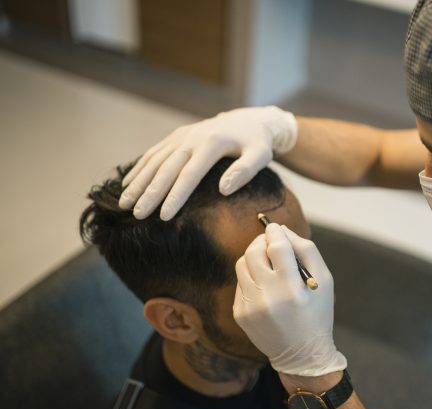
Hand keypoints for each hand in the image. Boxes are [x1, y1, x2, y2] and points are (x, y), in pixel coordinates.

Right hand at [119, 106, 296, 219]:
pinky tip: (127, 184)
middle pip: (166, 168)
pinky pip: (153, 153)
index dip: (175, 196)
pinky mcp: (176, 137)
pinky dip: (139, 168)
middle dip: (149, 193)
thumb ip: (245, 171)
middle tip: (136, 215)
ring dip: (138, 182)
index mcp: (212, 143)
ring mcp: (181, 136)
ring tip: (124, 204)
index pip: (189, 174)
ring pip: (155, 160)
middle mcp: (192, 138)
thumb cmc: (257, 144)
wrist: (249, 120)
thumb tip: (224, 190)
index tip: (164, 217)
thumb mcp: (261, 155)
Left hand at [234, 224, 346, 376]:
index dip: (274, 232)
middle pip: (253, 252)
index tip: (275, 227)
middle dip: (261, 241)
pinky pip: (240, 283)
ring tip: (267, 262)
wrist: (301, 354)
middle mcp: (267, 297)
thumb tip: (282, 230)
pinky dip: (251, 277)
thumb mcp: (325, 281)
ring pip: (242, 265)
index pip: (276, 246)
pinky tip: (265, 286)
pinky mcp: (240, 313)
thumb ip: (306, 250)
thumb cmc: (317, 313)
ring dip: (253, 257)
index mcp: (291, 289)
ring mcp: (250, 306)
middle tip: (270, 241)